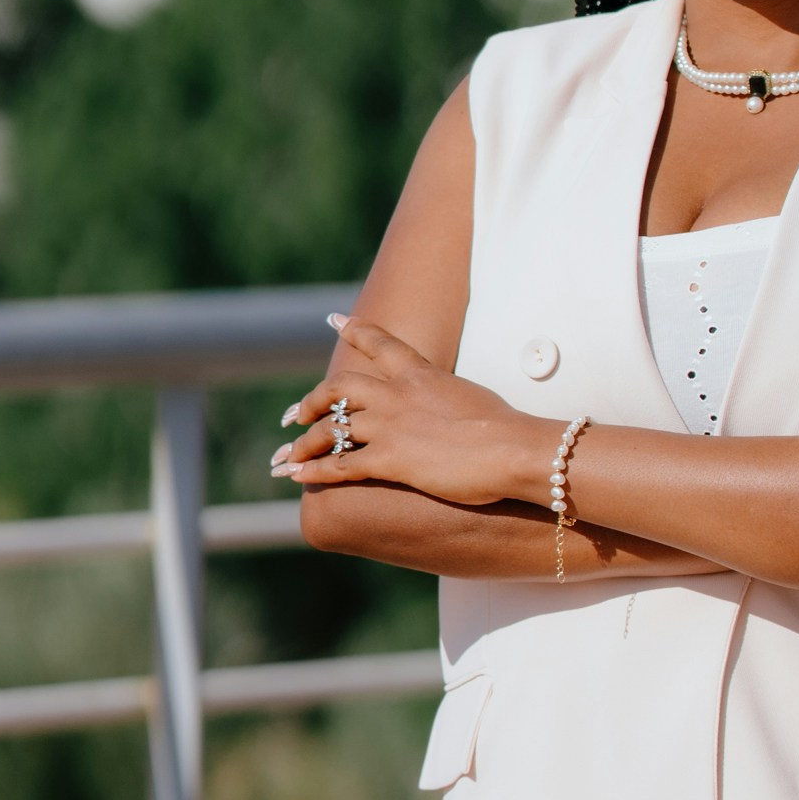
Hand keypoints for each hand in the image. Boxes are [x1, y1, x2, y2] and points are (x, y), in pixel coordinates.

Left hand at [270, 313, 552, 506]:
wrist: (513, 448)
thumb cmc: (506, 427)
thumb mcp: (473, 397)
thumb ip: (450, 397)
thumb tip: (455, 404)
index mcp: (421, 374)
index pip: (381, 344)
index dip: (356, 330)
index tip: (334, 321)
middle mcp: (397, 395)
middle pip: (339, 388)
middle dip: (311, 401)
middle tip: (294, 415)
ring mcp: (390, 426)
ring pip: (331, 429)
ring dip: (303, 443)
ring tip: (285, 456)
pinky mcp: (390, 460)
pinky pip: (339, 465)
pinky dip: (313, 472)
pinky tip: (296, 478)